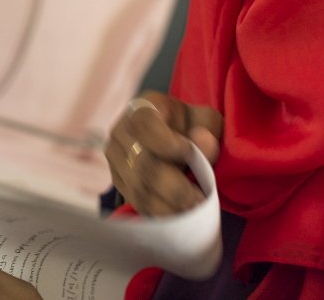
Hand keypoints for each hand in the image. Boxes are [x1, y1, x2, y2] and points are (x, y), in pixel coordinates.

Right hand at [105, 91, 221, 216]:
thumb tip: (203, 142)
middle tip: (200, 202)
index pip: (144, 124)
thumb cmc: (192, 125)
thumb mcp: (207, 121)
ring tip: (194, 212)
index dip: (166, 142)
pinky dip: (159, 212)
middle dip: (175, 187)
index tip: (189, 154)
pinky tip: (179, 216)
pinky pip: (136, 201)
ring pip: (139, 187)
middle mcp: (121, 130)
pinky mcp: (118, 180)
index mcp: (143, 107)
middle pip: (142, 163)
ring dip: (168, 205)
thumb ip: (208, 129)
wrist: (175, 135)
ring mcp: (115, 157)